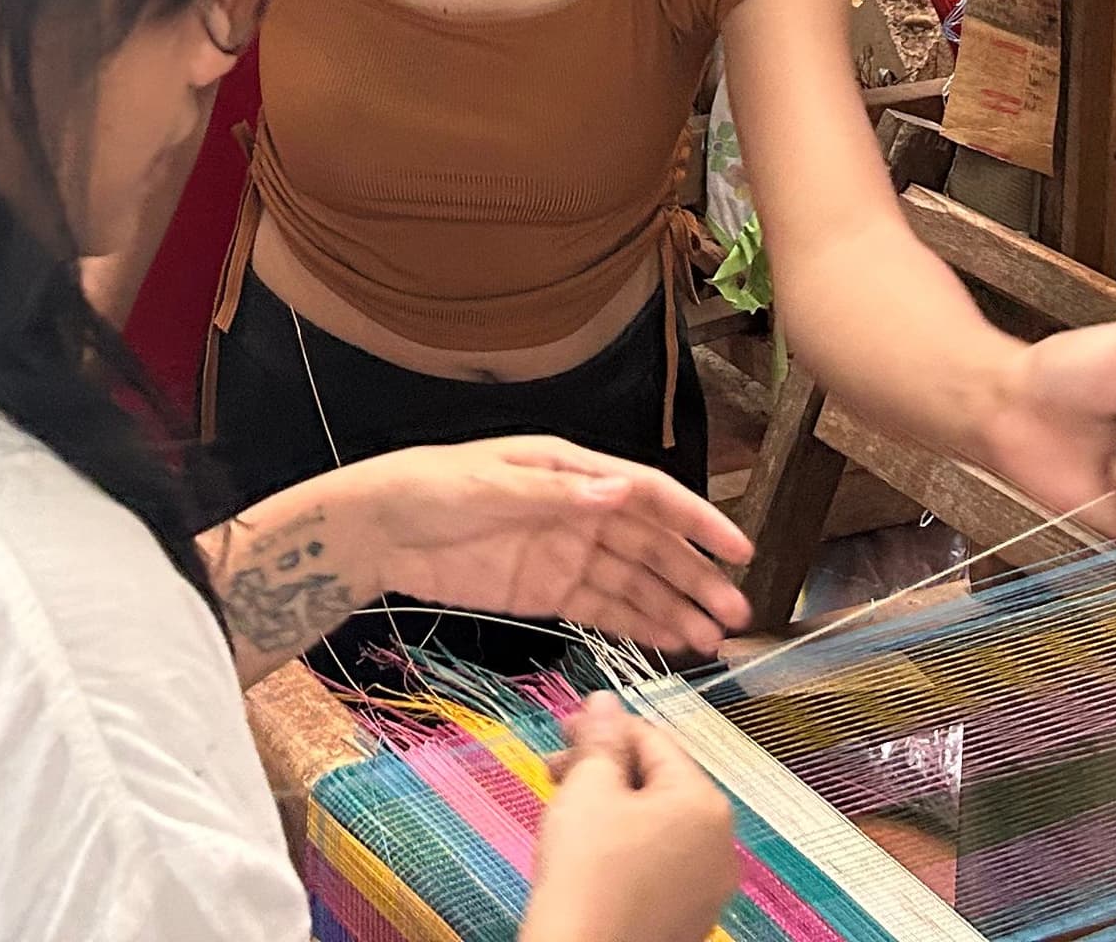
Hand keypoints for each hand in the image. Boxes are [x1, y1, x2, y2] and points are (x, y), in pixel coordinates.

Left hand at [348, 439, 750, 657]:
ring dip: (675, 608)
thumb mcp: (488, 486)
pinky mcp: (548, 591)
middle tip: (735, 614)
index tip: (737, 549)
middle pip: (651, 545)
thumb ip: (555, 494)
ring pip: (635, 583)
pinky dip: (638, 626)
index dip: (695, 520)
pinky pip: (604, 609)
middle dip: (695, 577)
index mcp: (570, 471)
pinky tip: (671, 644)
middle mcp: (580, 510)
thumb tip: (622, 491)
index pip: (647, 494)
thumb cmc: (428, 490)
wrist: (378, 531)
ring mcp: (566, 553)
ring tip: (712, 640)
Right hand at [519, 697, 733, 941]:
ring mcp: (708, 889)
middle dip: (605, 769)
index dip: (604, 727)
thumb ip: (602, 739)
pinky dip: (626, 847)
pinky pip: (659, 864)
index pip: (654, 741)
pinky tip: (588, 852)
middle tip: (556, 768)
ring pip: (657, 825)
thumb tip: (607, 702)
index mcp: (705, 805)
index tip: (565, 727)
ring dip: (613, 806)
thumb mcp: (589, 789)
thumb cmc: (587, 872)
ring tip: (567, 809)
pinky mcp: (687, 919)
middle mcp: (720, 846)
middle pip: (659, 784)